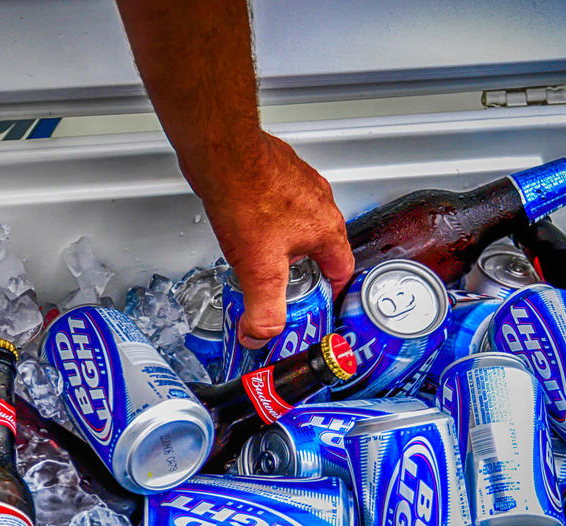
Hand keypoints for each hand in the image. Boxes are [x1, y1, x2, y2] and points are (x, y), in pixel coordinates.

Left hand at [179, 130, 354, 347]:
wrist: (223, 151)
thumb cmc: (247, 196)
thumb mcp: (259, 270)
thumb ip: (263, 309)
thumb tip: (261, 335)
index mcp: (326, 228)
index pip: (343, 270)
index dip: (332, 292)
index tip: (321, 304)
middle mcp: (320, 203)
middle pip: (322, 246)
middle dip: (305, 270)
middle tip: (286, 286)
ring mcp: (299, 184)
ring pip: (301, 222)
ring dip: (287, 243)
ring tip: (264, 257)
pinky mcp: (276, 173)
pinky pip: (281, 203)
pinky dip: (269, 220)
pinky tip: (247, 225)